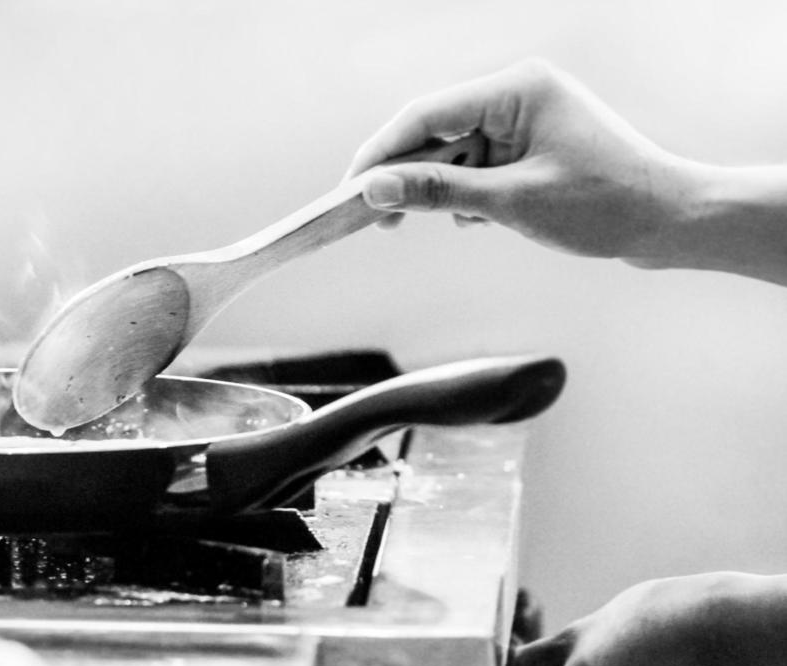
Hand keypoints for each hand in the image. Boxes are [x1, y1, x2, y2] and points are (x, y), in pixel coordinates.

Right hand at [345, 59, 695, 264]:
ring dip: (443, 190)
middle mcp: (518, 95)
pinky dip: (468, 195)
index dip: (381, 154)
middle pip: (435, 132)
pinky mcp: (530, 146)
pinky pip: (476, 166)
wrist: (669, 222)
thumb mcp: (510, 202)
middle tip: (379, 218)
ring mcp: (524, 120)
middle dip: (408, 176)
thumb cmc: (605, 204)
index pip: (426, 115)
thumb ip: (438, 191)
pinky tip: (481, 220)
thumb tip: (375, 189)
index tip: (349, 192)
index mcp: (516, 90)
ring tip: (448, 222)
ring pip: (453, 153)